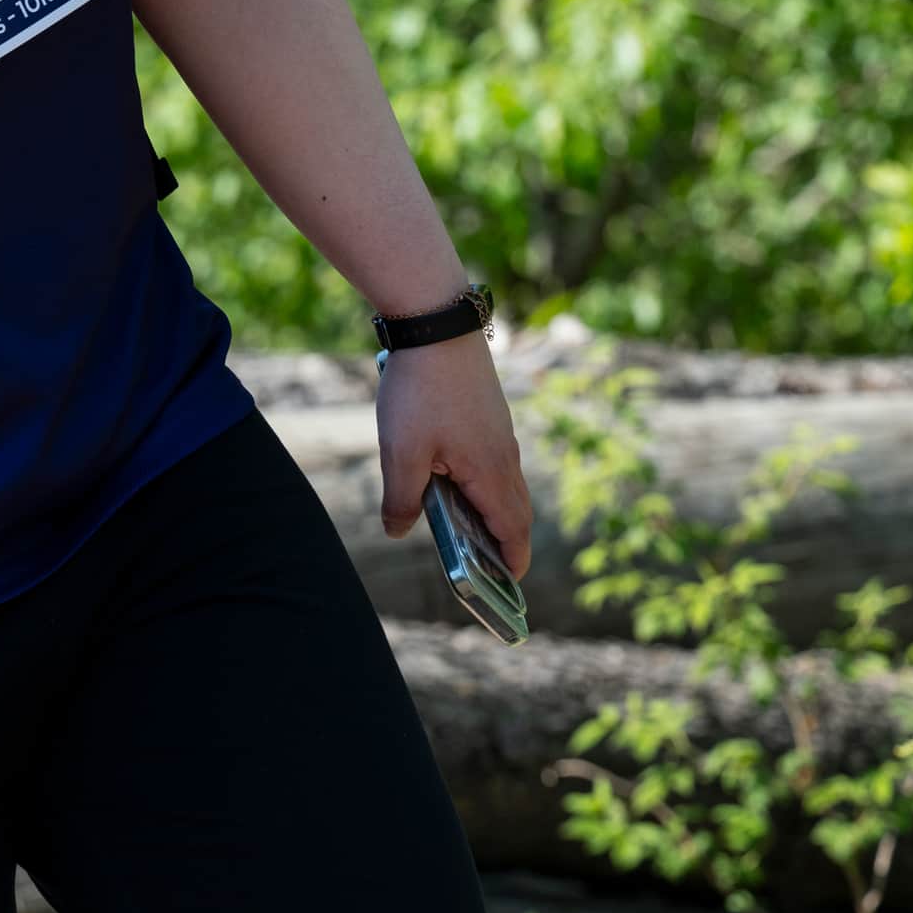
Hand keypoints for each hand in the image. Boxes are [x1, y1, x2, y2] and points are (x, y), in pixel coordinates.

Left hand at [378, 334, 534, 576]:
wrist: (436, 327)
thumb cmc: (420, 391)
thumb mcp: (401, 452)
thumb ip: (401, 498)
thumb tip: (398, 531)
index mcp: (490, 474)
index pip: (512, 531)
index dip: (511, 561)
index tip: (507, 585)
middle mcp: (505, 457)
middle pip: (514, 512)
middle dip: (504, 542)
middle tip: (486, 566)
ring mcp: (501, 434)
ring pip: (505, 485)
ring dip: (492, 510)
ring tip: (465, 527)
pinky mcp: (491, 416)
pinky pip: (495, 462)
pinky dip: (484, 483)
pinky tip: (452, 478)